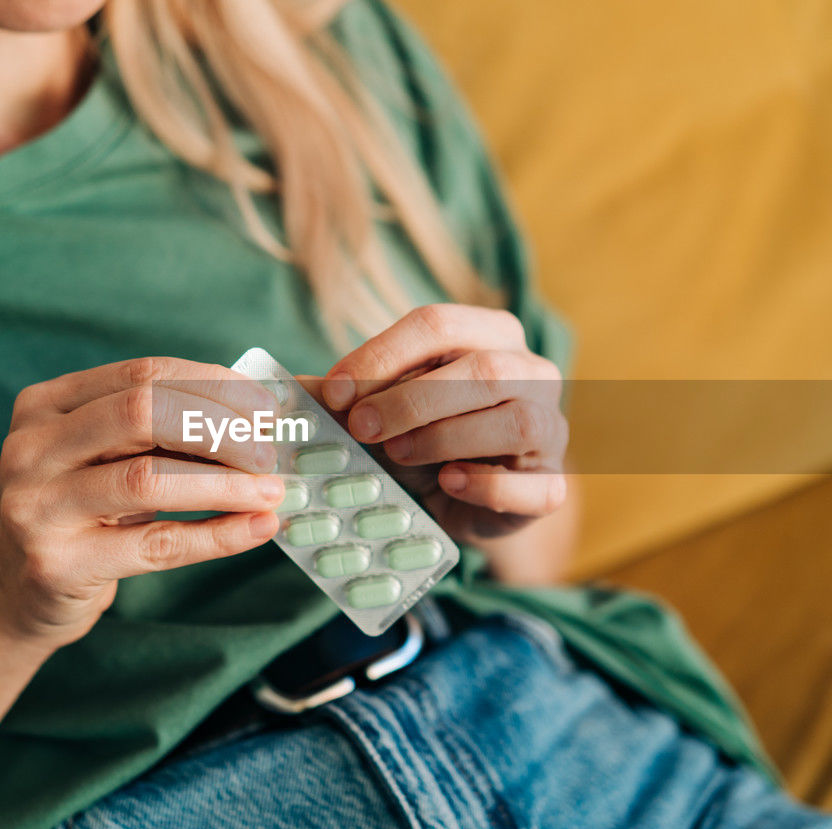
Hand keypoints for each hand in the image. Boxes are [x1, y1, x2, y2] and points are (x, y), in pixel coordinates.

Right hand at [0, 357, 284, 649]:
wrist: (9, 596)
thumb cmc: (78, 512)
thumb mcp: (101, 457)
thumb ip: (159, 430)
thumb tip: (257, 414)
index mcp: (46, 404)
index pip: (143, 374)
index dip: (212, 385)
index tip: (265, 406)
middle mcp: (31, 447)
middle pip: (143, 413)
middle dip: (220, 428)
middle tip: (268, 451)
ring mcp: (37, 506)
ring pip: (148, 479)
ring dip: (225, 484)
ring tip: (272, 491)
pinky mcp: (56, 564)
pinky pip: (155, 545)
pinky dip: (216, 536)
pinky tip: (257, 528)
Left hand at [319, 305, 567, 541]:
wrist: (467, 503)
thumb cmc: (422, 441)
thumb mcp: (380, 410)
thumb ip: (340, 395)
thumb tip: (279, 387)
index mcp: (490, 335)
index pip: (438, 323)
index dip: (381, 355)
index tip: (334, 393)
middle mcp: (532, 371)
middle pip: (480, 369)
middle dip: (410, 399)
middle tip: (361, 429)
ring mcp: (551, 427)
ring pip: (514, 419)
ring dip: (445, 438)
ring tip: (399, 455)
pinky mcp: (552, 484)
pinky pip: (533, 484)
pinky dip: (487, 485)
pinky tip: (449, 484)